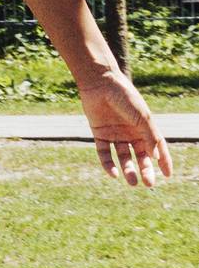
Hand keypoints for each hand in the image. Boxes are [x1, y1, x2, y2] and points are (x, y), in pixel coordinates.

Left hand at [76, 64, 171, 187]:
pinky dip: (108, 165)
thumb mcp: (142, 117)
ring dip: (128, 170)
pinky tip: (114, 174)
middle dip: (145, 170)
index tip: (168, 175)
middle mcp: (131, 132)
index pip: (157, 147)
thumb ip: (150, 136)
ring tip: (133, 182)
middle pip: (140, 156)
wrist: (100, 84)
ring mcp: (115, 134)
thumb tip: (155, 157)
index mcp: (145, 127)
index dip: (163, 161)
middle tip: (148, 184)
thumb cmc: (125, 97)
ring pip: (123, 157)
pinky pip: (105, 153)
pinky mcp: (100, 134)